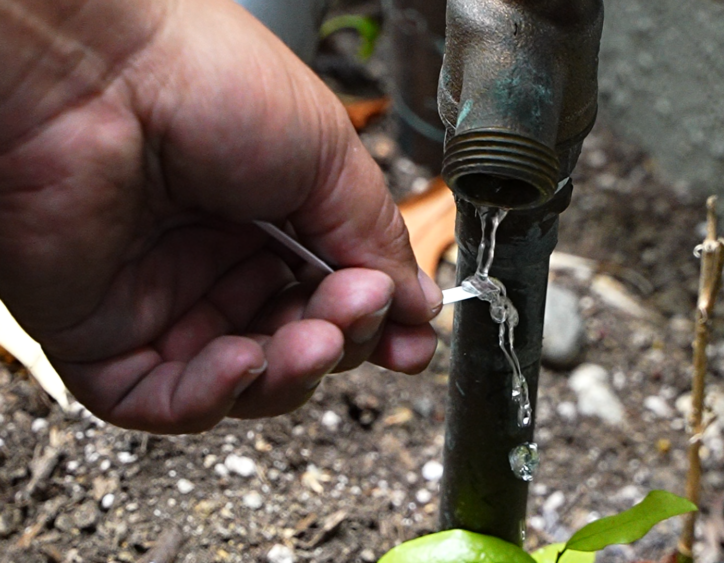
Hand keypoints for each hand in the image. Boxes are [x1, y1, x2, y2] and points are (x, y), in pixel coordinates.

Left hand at [0, 0, 442, 432]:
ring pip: (240, 381)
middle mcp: (215, 259)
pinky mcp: (99, 334)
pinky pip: (162, 401)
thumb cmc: (207, 79)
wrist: (94, 69)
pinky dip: (212, 399)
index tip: (415, 341)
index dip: (375, 324)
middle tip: (361, 313)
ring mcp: (158, 299)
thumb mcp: (328, 157)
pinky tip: (243, 365)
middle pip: (295, 342)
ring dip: (289, 375)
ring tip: (314, 341)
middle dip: (340, 341)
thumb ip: (375, 239)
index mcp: (270, 213)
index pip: (332, 294)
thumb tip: (421, 304)